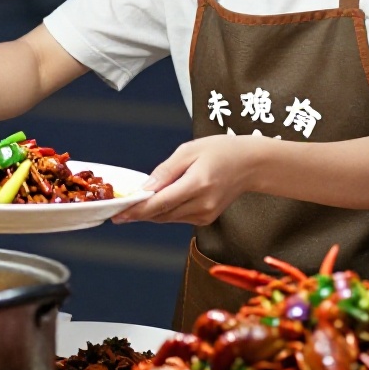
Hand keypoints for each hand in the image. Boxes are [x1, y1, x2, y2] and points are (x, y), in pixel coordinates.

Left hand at [111, 134, 266, 225]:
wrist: (250, 164)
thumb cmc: (221, 151)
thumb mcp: (189, 150)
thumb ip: (165, 171)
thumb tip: (145, 187)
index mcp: (198, 184)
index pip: (161, 203)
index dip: (137, 210)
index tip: (118, 214)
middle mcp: (202, 204)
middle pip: (162, 214)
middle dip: (138, 213)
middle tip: (118, 211)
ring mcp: (206, 214)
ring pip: (168, 218)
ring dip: (150, 213)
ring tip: (132, 206)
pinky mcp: (206, 219)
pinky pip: (178, 218)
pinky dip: (165, 212)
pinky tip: (156, 203)